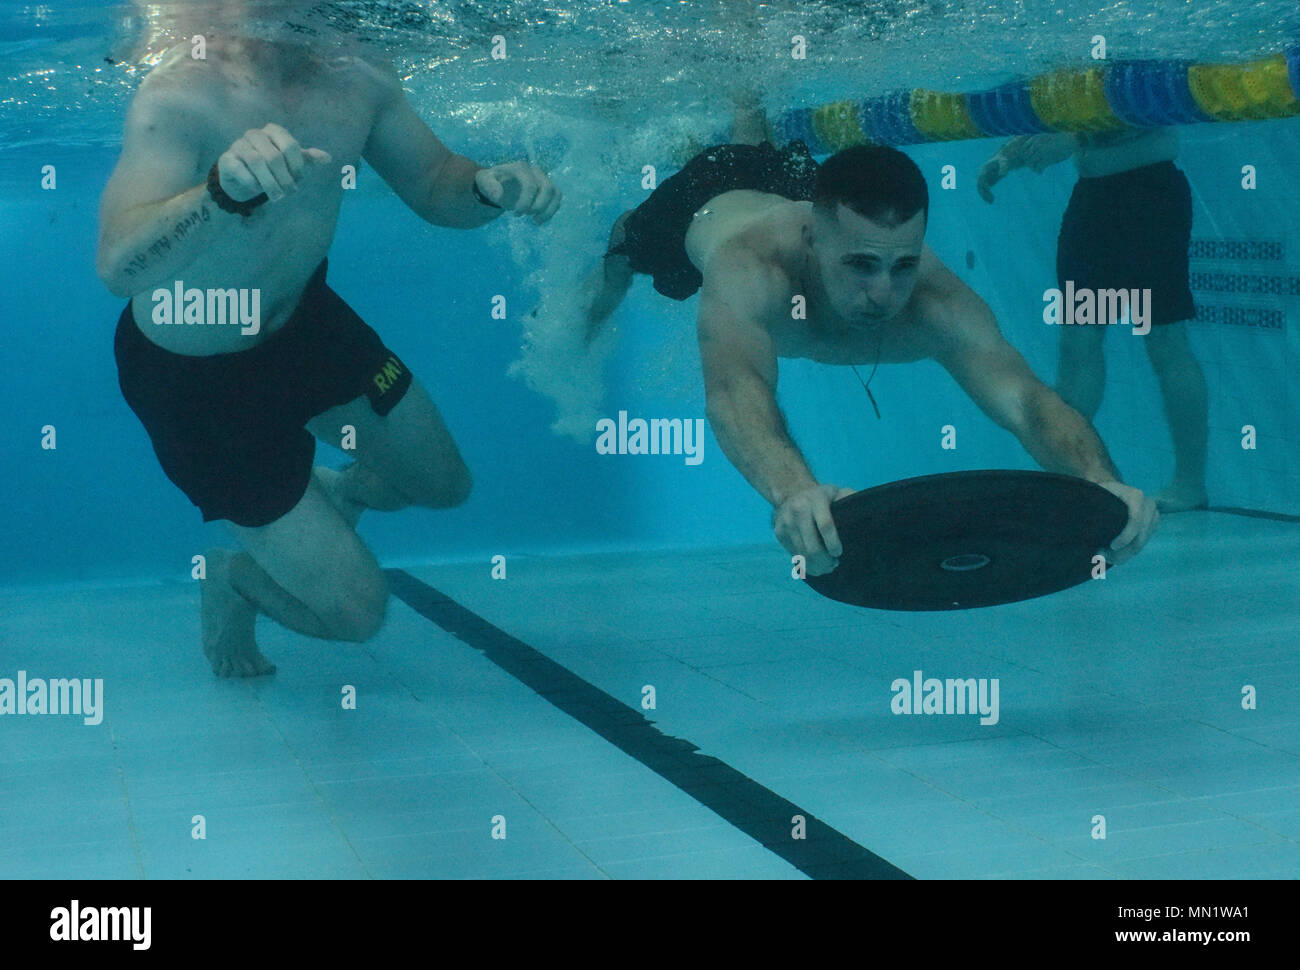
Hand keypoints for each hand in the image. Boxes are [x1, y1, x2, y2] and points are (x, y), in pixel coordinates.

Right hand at [216, 123, 330, 202]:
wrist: (240, 174)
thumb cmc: (269, 166)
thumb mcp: (290, 161)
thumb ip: (307, 158)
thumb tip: (328, 158)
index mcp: (274, 131)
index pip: (291, 146)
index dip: (297, 166)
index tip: (298, 179)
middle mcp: (255, 134)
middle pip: (275, 156)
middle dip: (285, 178)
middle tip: (290, 193)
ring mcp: (239, 145)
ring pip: (257, 162)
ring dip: (270, 183)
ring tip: (278, 197)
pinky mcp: (227, 159)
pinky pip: (241, 170)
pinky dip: (253, 182)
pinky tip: (258, 189)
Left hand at [475, 161, 561, 223]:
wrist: (500, 183)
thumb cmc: (493, 183)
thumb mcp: (485, 182)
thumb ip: (489, 186)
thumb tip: (499, 196)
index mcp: (521, 168)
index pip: (530, 185)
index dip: (525, 202)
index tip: (515, 214)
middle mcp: (535, 171)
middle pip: (547, 188)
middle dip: (538, 206)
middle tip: (525, 215)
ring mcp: (543, 179)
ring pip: (555, 193)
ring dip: (548, 210)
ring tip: (535, 222)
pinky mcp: (548, 188)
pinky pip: (557, 198)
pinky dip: (551, 211)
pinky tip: (539, 220)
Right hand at [773, 484, 855, 575]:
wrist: (790, 491)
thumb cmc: (822, 496)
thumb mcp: (837, 491)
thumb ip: (851, 499)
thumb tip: (866, 511)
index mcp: (816, 500)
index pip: (826, 526)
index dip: (833, 543)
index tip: (839, 553)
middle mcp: (798, 511)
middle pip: (812, 547)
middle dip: (825, 561)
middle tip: (834, 564)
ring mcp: (786, 523)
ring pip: (802, 554)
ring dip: (816, 566)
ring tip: (826, 567)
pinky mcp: (779, 533)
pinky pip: (793, 555)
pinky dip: (805, 564)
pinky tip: (815, 564)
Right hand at [977, 154, 1008, 203]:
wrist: (1002, 161)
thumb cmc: (1003, 161)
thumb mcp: (1004, 162)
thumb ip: (1003, 167)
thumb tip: (1002, 175)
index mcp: (984, 169)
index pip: (981, 178)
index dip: (984, 184)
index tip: (988, 189)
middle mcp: (982, 175)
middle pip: (980, 185)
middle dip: (983, 192)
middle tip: (989, 199)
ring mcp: (984, 180)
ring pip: (981, 190)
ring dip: (984, 196)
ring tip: (991, 202)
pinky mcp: (987, 183)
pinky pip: (985, 191)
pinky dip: (987, 196)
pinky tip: (992, 201)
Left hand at [1097, 480, 1158, 564]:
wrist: (1112, 491)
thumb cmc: (1101, 493)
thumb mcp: (1096, 493)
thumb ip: (1092, 504)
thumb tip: (1084, 520)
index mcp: (1135, 496)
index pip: (1136, 520)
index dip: (1125, 537)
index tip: (1111, 547)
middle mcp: (1148, 505)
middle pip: (1140, 536)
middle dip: (1122, 551)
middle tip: (1101, 555)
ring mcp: (1153, 516)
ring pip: (1141, 544)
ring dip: (1123, 555)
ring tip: (1104, 556)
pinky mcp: (1152, 526)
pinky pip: (1142, 544)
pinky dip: (1128, 553)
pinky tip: (1113, 554)